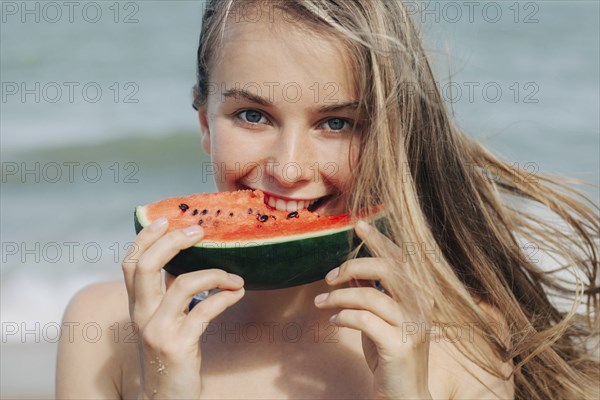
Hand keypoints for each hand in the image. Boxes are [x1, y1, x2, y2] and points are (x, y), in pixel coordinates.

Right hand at [122, 217, 244, 398]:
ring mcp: (158, 331)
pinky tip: (238, 293)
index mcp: (137, 306)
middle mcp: (141, 316)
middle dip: (173, 242)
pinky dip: (225, 298)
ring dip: (216, 275)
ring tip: (235, 279)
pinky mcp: (178, 345)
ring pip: (184, 285)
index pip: (130, 263)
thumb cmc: (171, 355)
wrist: (166, 398)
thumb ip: (170, 295)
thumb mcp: (163, 323)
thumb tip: (191, 263)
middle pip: (147, 266)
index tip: (165, 218)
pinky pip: (205, 311)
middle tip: (199, 230)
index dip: (145, 238)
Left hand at [314, 220, 433, 399]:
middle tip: (329, 277)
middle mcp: (421, 306)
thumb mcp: (379, 318)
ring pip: (370, 296)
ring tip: (321, 302)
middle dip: (352, 266)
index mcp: (418, 295)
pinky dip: (343, 316)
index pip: (399, 259)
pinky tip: (333, 320)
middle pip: (386, 269)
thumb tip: (352, 270)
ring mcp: (412, 326)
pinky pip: (364, 320)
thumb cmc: (389, 354)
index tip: (359, 224)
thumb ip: (371, 292)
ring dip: (338, 296)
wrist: (404, 395)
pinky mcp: (399, 346)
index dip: (379, 240)